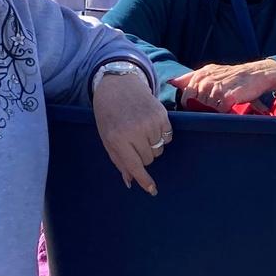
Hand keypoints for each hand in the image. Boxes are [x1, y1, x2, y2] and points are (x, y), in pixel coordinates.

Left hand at [93, 70, 171, 195]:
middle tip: (133, 140)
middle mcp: (135, 131)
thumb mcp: (107, 138)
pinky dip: (161, 136)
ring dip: (152, 145)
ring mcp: (150, 122)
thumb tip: (131, 182)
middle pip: (148, 159)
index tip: (152, 190)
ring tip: (140, 129)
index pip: (134, 165)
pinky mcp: (162, 115)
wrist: (118, 84)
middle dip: (142, 155)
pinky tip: (150, 124)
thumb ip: (119, 160)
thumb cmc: (109, 114)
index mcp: (118, 138)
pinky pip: (168, 138)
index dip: (144, 180)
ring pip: (159, 149)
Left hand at [168, 60, 275, 112]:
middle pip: (195, 104)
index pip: (186, 95)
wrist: (256, 74)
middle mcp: (207, 80)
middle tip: (215, 105)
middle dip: (202, 108)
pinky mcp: (227, 97)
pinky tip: (230, 107)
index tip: (198, 106)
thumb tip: (171, 82)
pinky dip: (224, 112)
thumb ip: (189, 77)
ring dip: (214, 110)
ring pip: (207, 108)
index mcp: (201, 74)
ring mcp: (216, 89)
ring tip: (223, 104)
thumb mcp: (209, 71)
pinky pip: (219, 111)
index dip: (190, 104)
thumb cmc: (232, 76)